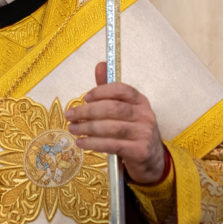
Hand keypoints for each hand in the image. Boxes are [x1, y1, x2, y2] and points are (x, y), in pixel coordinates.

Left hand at [64, 61, 166, 183]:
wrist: (152, 159)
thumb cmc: (133, 130)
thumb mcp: (125, 109)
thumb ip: (110, 90)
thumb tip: (100, 65)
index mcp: (140, 101)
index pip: (121, 90)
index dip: (101, 91)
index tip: (85, 98)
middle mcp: (145, 115)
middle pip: (113, 109)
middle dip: (88, 111)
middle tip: (70, 115)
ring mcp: (144, 133)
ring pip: (111, 128)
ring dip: (87, 128)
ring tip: (73, 129)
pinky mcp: (139, 151)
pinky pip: (112, 145)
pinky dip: (94, 144)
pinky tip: (82, 142)